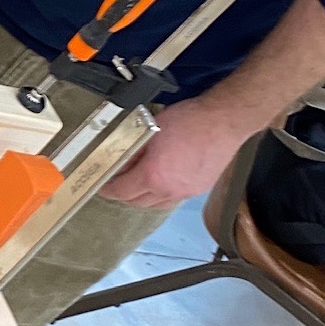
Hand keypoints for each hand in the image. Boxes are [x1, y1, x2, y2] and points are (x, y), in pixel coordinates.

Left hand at [100, 96, 250, 209]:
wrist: (223, 122)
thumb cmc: (190, 121)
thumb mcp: (151, 130)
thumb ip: (134, 149)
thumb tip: (121, 159)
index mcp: (153, 176)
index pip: (122, 191)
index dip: (107, 190)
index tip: (101, 186)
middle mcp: (169, 190)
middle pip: (137, 202)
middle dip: (123, 195)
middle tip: (115, 183)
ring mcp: (185, 193)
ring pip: (156, 205)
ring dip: (142, 198)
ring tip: (135, 184)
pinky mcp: (198, 190)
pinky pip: (172, 200)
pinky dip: (160, 196)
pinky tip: (159, 183)